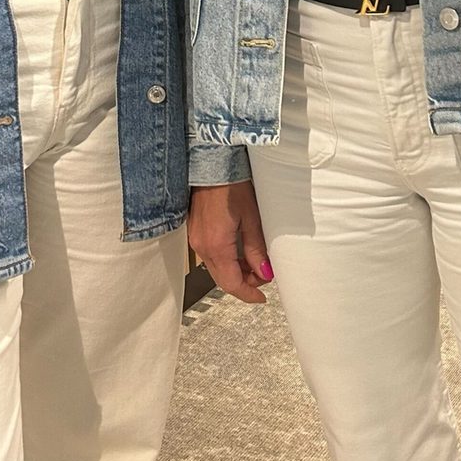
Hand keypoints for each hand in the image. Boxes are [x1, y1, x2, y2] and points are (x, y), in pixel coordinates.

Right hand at [188, 181, 272, 304]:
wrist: (211, 163)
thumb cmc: (230, 184)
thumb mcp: (252, 217)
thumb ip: (256, 248)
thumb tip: (264, 272)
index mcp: (216, 246)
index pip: (231, 283)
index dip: (248, 294)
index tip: (261, 297)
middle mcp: (202, 246)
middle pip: (222, 279)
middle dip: (244, 283)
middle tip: (264, 276)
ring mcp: (196, 239)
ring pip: (216, 268)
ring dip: (235, 271)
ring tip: (255, 262)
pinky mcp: (195, 231)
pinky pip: (210, 256)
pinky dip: (226, 260)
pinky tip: (239, 252)